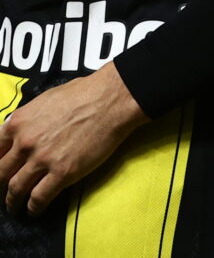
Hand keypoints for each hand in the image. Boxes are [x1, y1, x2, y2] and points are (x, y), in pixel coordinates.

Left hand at [0, 63, 147, 215]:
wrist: (112, 100)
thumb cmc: (84, 93)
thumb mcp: (45, 100)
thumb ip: (27, 118)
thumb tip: (20, 129)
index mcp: (18, 123)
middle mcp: (24, 143)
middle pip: (0, 173)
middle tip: (2, 193)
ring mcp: (42, 160)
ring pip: (16, 189)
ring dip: (12, 201)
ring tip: (14, 207)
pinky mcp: (63, 173)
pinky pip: (39, 197)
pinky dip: (33, 208)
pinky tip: (34, 211)